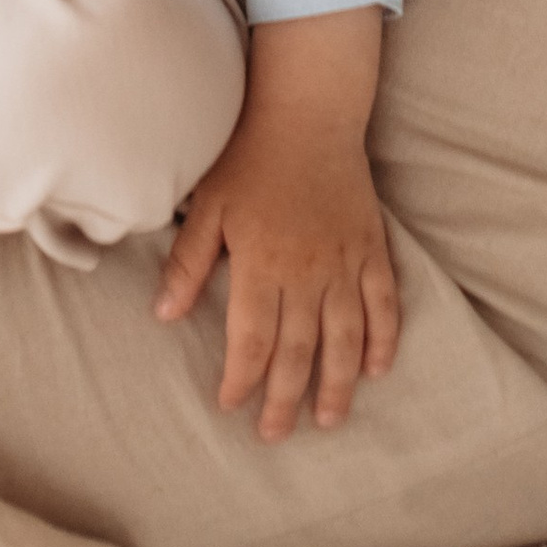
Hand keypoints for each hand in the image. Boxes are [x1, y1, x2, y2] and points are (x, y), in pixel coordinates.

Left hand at [155, 34, 402, 440]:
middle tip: (274, 434)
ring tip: (327, 419)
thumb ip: (188, 262)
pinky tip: (376, 369)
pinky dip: (383, 338)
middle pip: (298, 351)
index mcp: (262, 264)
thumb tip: (162, 315)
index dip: (242, 378)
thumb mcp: (207, 205)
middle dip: (284, 399)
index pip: (252, 340)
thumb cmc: (250, 155)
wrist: (309, 112)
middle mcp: (308, 271)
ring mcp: (346, 262)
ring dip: (337, 383)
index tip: (230, 404)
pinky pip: (384, 303)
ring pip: (345, 338)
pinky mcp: (372, 248)